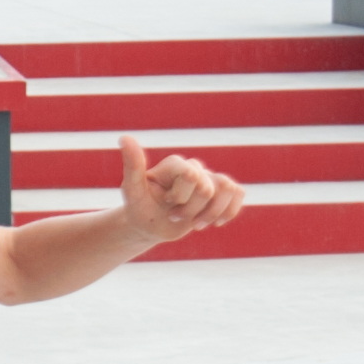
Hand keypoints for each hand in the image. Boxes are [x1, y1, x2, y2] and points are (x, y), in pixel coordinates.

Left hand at [117, 135, 246, 243]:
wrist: (150, 226)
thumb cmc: (139, 207)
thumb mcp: (132, 190)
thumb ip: (132, 165)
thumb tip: (124, 137)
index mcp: (174, 163)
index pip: (190, 174)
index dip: (180, 196)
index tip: (164, 203)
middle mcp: (193, 167)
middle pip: (207, 187)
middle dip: (190, 210)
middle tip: (174, 214)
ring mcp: (208, 179)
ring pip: (227, 188)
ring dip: (210, 214)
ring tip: (194, 222)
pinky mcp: (220, 192)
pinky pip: (238, 193)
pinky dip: (229, 212)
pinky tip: (214, 223)